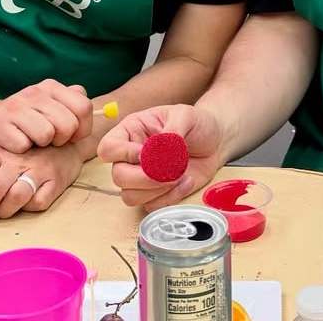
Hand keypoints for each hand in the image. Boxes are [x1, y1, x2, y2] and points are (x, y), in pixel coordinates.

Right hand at [0, 80, 92, 157]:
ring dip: (41, 146)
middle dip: (62, 140)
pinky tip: (16, 146)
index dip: (82, 129)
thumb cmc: (26, 123)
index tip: (72, 137)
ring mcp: (16, 106)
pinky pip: (23, 145)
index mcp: (52, 87)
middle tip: (49, 142)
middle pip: (67, 124)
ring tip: (32, 143)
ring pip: (46, 134)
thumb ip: (75, 105)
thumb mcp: (51, 109)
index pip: (84, 107)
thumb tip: (106, 110)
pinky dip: (22, 151)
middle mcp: (35, 92)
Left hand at [0, 143, 83, 232]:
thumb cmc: (28, 154)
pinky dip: (31, 207)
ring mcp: (36, 169)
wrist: (66, 139)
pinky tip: (32, 199)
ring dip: (6, 210)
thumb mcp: (2, 158)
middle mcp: (15, 161)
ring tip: (6, 208)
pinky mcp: (55, 180)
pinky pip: (38, 203)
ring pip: (15, 197)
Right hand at [97, 104, 226, 209]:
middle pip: (118, 177)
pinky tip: (186, 181)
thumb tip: (158, 152)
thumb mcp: (186, 115)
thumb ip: (171, 131)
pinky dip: (171, 197)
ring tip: (180, 173)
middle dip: (144, 178)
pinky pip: (152, 206)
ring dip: (158, 189)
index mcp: (131, 132)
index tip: (147, 152)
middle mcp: (131, 157)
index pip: (108, 148)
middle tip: (167, 171)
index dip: (124, 154)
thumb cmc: (196, 123)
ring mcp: (142, 177)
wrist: (214, 141)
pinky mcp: (156, 194)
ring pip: (131, 196)